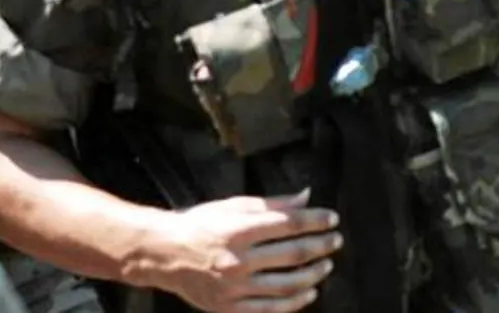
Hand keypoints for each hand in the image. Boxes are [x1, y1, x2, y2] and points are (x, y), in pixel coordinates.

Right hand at [146, 190, 341, 312]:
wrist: (162, 254)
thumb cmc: (201, 225)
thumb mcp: (234, 207)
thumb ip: (272, 204)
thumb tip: (306, 197)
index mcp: (239, 231)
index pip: (289, 224)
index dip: (316, 220)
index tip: (332, 219)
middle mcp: (237, 260)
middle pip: (292, 254)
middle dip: (320, 246)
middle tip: (336, 241)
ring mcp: (233, 287)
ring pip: (286, 285)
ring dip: (313, 275)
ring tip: (326, 266)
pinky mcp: (228, 307)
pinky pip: (270, 309)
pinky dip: (294, 303)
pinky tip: (309, 293)